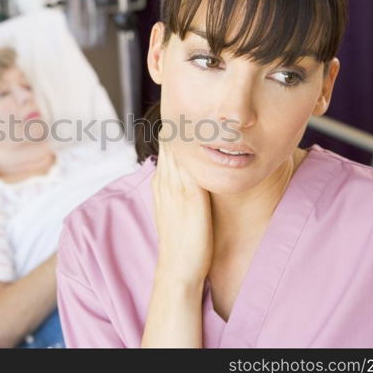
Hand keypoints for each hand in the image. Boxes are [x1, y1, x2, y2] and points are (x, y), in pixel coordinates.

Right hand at [151, 125, 212, 285]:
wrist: (179, 268)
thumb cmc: (182, 243)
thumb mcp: (174, 212)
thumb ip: (179, 193)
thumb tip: (193, 181)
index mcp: (161, 183)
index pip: (166, 146)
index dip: (177, 128)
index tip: (190, 115)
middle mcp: (165, 180)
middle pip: (170, 140)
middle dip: (183, 121)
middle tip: (195, 104)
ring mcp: (174, 186)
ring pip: (178, 146)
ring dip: (190, 128)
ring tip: (205, 110)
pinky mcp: (188, 194)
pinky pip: (190, 161)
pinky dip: (197, 146)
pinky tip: (211, 133)